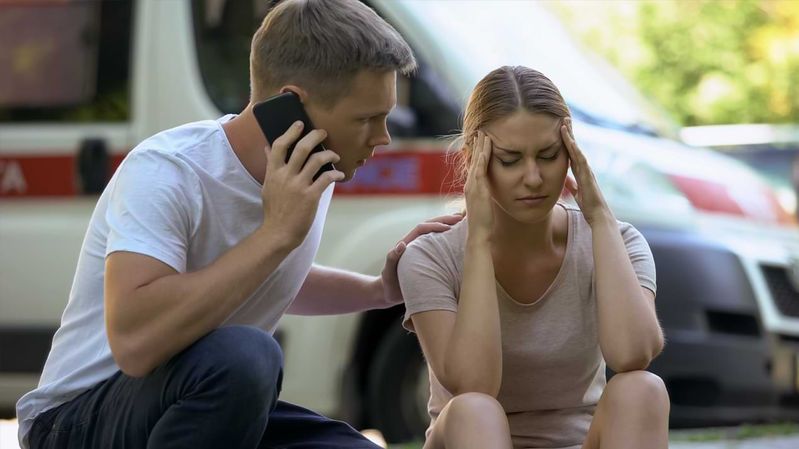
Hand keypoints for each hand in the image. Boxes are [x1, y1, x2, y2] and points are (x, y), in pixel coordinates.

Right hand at [261, 121, 344, 247]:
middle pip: (301, 148)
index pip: (279, 146)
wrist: (278, 233)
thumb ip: (270, 166)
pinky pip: (326, 178)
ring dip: (329, 154)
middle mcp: (285, 176)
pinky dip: (335, 173)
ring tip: (335, 154)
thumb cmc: (275, 209)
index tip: (299, 124)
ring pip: (316, 160)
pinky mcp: (311, 196)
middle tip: (323, 132)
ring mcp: (298, 186)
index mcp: (273, 173)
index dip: (290, 132)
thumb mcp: (268, 185)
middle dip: (314, 136)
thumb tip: (267, 147)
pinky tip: (340, 174)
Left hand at [376, 213, 463, 305]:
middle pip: (430, 226)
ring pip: (435, 233)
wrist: (389, 293)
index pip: (421, 228)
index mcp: (407, 243)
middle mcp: (416, 244)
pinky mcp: (428, 258)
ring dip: (447, 226)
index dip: (434, 226)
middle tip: (459, 217)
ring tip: (462, 222)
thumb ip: (393, 257)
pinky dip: (449, 240)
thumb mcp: (388, 270)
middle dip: (444, 220)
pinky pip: (439, 246)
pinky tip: (460, 240)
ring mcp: (422, 250)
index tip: (447, 228)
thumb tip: (402, 244)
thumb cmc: (388, 282)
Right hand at [464, 130, 493, 240]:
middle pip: (473, 160)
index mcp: (471, 187)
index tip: (480, 141)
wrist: (478, 233)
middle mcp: (470, 184)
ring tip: (483, 134)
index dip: (477, 153)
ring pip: (476, 162)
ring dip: (480, 147)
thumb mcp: (483, 205)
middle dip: (477, 145)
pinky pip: (480, 170)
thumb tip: (487, 194)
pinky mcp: (478, 189)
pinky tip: (485, 148)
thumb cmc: (483, 222)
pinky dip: (482, 158)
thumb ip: (484, 197)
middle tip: (480, 131)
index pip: (474, 165)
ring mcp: (473, 186)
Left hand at [561, 117, 613, 225]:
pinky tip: (568, 138)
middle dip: (570, 133)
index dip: (567, 141)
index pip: (571, 153)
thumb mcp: (576, 193)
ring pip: (577, 148)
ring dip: (571, 135)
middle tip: (564, 118)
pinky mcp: (586, 173)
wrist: (598, 214)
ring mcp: (586, 169)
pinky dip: (573, 147)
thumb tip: (565, 180)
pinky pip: (579, 157)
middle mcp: (584, 167)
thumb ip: (571, 185)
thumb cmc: (588, 205)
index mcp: (580, 171)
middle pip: (575, 147)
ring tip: (565, 122)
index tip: (561, 129)